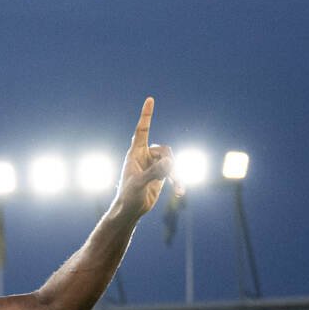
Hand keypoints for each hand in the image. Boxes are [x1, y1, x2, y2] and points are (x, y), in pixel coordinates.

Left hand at [112, 97, 173, 221]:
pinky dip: (177, 181)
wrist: (130, 211)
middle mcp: (144, 156)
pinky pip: (173, 172)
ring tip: (177, 188)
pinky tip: (180, 192)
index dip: (146, 115)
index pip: (142, 130)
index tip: (150, 99)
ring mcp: (153, 165)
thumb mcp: (140, 184)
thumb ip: (155, 172)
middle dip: (169, 162)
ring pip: (171, 161)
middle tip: (167, 174)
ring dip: (175, 174)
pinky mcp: (159, 175)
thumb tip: (170, 163)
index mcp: (135, 153)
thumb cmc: (128, 197)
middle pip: (164, 149)